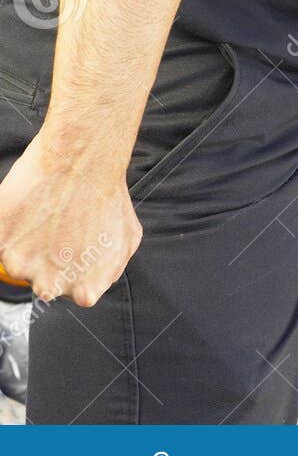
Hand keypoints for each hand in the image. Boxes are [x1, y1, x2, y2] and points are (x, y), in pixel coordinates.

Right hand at [0, 131, 141, 305]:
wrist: (81, 160)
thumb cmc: (107, 194)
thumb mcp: (126, 238)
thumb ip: (110, 268)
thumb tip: (96, 281)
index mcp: (85, 290)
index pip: (74, 294)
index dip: (74, 270)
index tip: (75, 249)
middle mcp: (51, 284)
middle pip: (42, 282)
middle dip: (49, 259)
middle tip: (59, 229)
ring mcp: (21, 266)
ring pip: (17, 262)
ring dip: (26, 243)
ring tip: (46, 215)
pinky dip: (7, 229)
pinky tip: (27, 211)